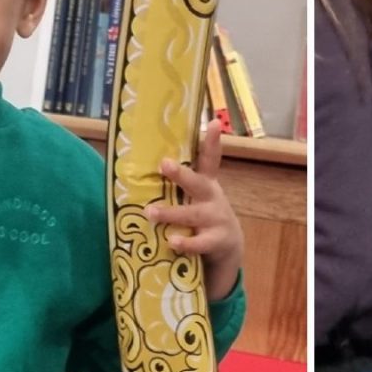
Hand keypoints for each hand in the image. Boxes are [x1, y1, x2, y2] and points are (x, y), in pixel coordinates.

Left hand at [148, 124, 242, 301]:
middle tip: (164, 164)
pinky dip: (186, 243)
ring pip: (191, 215)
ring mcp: (216, 220)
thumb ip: (180, 184)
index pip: (210, 159)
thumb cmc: (203, 216)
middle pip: (197, 184)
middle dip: (181, 175)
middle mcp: (212, 199)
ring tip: (150, 212)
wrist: (229, 248)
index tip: (214, 122)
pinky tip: (172, 242)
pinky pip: (199, 243)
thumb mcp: (197, 197)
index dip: (212, 141)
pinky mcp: (216, 242)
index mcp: (207, 184)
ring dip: (170, 213)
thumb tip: (143, 164)